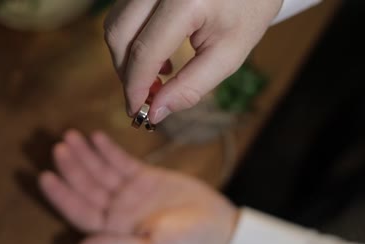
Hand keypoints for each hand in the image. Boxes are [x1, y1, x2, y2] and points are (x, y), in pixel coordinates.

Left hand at [39, 130, 238, 243]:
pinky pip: (122, 161)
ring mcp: (130, 193)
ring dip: (86, 154)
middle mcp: (118, 211)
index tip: (45, 176)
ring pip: (101, 171)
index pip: (80, 212)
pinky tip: (96, 137)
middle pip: (87, 187)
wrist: (218, 226)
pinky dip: (109, 149)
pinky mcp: (145, 177)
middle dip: (72, 167)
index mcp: (115, 231)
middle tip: (59, 146)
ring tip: (71, 136)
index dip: (62, 195)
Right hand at [104, 0, 282, 122]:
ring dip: (126, 57)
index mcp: (186, 0)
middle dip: (126, 73)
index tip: (136, 111)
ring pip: (115, 23)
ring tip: (157, 75)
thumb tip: (156, 112)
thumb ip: (191, 86)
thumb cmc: (248, 11)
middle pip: (119, 35)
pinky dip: (131, 39)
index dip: (135, 87)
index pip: (145, 50)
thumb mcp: (228, 54)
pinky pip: (123, 12)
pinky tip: (156, 52)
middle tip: (145, 97)